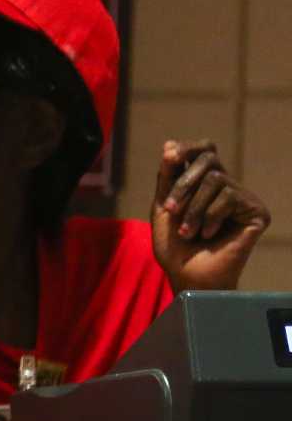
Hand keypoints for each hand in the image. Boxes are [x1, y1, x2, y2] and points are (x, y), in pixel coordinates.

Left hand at [152, 139, 270, 292]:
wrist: (188, 276)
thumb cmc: (174, 247)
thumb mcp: (163, 207)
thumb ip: (167, 177)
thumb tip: (170, 144)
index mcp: (204, 183)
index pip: (204, 150)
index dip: (188, 148)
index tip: (170, 155)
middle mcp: (226, 186)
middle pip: (209, 159)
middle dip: (182, 184)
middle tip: (169, 210)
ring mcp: (243, 198)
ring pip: (216, 180)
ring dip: (194, 208)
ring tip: (187, 232)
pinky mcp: (257, 211)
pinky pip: (230, 196)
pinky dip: (211, 216)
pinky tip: (207, 234)